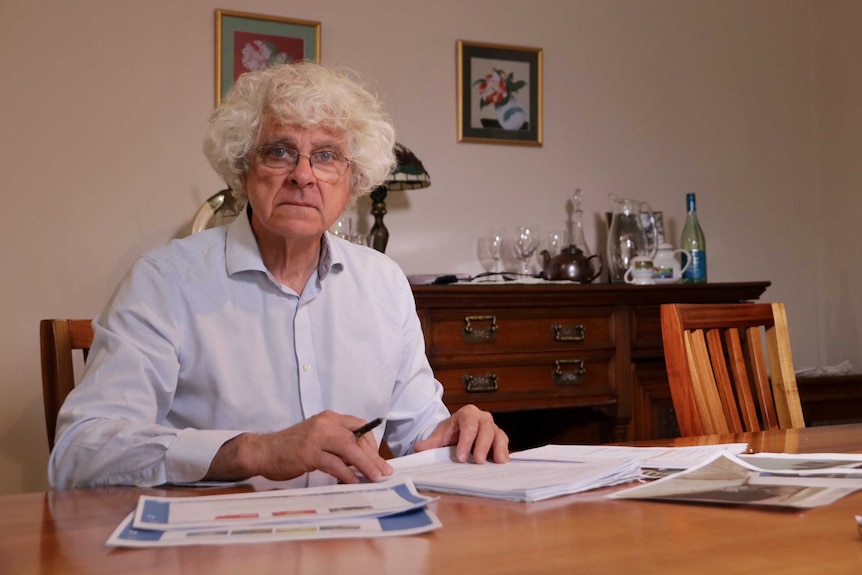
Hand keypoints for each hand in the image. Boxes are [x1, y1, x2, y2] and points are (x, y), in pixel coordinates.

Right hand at [206, 411, 392, 483]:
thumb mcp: (319, 438)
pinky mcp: (309, 452)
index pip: (360, 426)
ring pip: (349, 449)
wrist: (264, 450)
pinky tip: (354, 482)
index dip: (372, 443)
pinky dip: (347, 474)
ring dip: (365, 465)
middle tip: (384, 471)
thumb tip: (362, 460)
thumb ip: (338, 444)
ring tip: (375, 477)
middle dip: (373, 456)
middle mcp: (326, 423)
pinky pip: (335, 463)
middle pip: (358, 438)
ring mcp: (317, 437)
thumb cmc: (292, 447)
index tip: (377, 459)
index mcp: (330, 418)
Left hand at [413, 404, 508, 463]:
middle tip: (477, 461)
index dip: (465, 441)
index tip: (460, 457)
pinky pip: (505, 445)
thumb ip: (431, 443)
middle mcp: (483, 419)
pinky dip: (505, 453)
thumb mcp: (440, 436)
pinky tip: (504, 463)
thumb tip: (418, 448)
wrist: (458, 432)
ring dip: (499, 449)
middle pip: (486, 430)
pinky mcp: (500, 440)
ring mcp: (494, 429)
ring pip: (499, 436)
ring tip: (498, 462)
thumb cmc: (451, 432)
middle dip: (482, 446)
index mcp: (468, 414)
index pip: (468, 425)